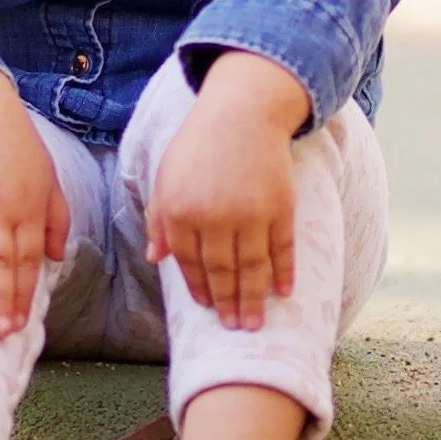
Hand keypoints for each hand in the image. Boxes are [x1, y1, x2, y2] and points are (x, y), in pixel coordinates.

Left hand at [146, 51, 309, 331]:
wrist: (243, 112)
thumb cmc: (199, 145)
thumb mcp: (166, 177)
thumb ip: (159, 219)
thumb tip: (156, 259)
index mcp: (180, 211)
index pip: (190, 263)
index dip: (200, 288)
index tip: (209, 307)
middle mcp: (214, 217)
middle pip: (222, 272)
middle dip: (228, 303)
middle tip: (235, 328)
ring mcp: (250, 214)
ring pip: (252, 268)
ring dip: (254, 299)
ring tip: (255, 324)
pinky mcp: (280, 207)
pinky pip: (282, 248)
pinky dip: (284, 272)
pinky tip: (284, 291)